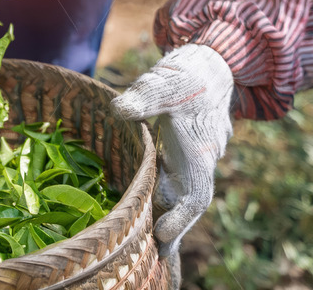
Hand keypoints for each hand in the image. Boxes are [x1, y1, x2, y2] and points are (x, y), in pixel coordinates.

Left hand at [111, 44, 233, 261]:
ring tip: (138, 248)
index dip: (181, 218)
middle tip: (146, 258)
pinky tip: (135, 216)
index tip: (162, 235)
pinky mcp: (178, 159)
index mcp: (199, 151)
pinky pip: (168, 187)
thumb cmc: (185, 76)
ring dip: (159, 220)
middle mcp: (197, 163)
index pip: (196, 195)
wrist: (206, 68)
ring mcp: (189, 162)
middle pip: (185, 206)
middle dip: (168, 231)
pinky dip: (155, 203)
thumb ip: (144, 98)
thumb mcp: (163, 83)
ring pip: (175, 199)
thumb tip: (120, 110)